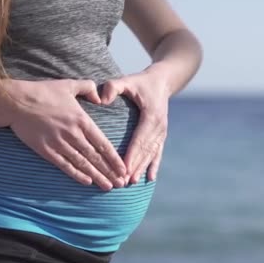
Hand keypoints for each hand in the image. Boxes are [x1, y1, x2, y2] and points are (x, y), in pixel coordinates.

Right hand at [5, 79, 126, 190]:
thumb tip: (100, 97)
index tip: (123, 168)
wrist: (16, 102)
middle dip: (110, 172)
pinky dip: (76, 174)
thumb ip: (88, 88)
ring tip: (108, 187)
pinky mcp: (46, 150)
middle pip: (95, 157)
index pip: (103, 144)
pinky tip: (87, 182)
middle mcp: (73, 134)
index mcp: (82, 120)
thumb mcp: (70, 84)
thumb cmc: (43, 92)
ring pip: (82, 164)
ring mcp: (59, 143)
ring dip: (96, 176)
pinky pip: (64, 165)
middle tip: (121, 184)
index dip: (114, 158)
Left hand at [100, 69, 169, 183]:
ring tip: (132, 182)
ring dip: (142, 168)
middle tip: (123, 181)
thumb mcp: (127, 80)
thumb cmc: (141, 82)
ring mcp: (162, 132)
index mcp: (151, 116)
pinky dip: (154, 166)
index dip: (132, 154)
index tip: (123, 167)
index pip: (140, 139)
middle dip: (134, 166)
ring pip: (151, 154)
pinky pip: (158, 152)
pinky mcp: (162, 135)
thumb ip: (113, 87)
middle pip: (145, 150)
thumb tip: (101, 100)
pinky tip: (150, 178)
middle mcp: (159, 126)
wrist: (161, 82)